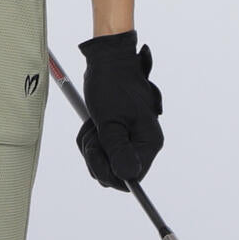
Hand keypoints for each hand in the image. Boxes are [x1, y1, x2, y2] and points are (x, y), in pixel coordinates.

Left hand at [75, 30, 163, 189]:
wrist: (106, 60)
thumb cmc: (110, 86)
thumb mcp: (110, 121)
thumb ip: (118, 151)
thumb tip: (128, 178)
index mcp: (148, 142)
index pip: (133, 178)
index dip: (111, 172)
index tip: (96, 151)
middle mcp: (143, 143)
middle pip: (116, 173)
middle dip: (97, 155)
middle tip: (93, 130)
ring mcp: (130, 139)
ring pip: (104, 162)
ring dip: (91, 145)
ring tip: (93, 123)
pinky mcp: (118, 134)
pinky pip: (99, 150)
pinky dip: (90, 139)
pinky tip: (91, 123)